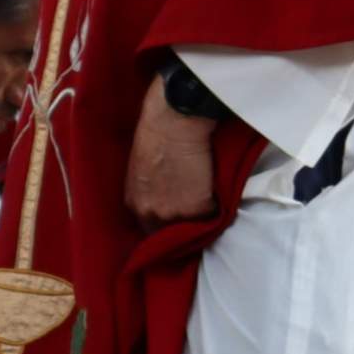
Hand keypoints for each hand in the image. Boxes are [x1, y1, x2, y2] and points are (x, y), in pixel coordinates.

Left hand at [126, 77, 218, 225]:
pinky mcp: (200, 208)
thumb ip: (148, 189)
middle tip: (193, 210)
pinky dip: (218, 205)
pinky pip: (213, 214)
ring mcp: (176, 214)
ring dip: (201, 216)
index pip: (149, 228)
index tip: (175, 216)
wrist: (176, 120)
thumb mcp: (141, 168)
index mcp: (135, 203)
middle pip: (169, 233)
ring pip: (193, 226)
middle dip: (181, 223)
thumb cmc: (155, 132)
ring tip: (208, 199)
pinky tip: (217, 189)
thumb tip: (162, 196)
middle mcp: (152, 214)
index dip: (164, 222)